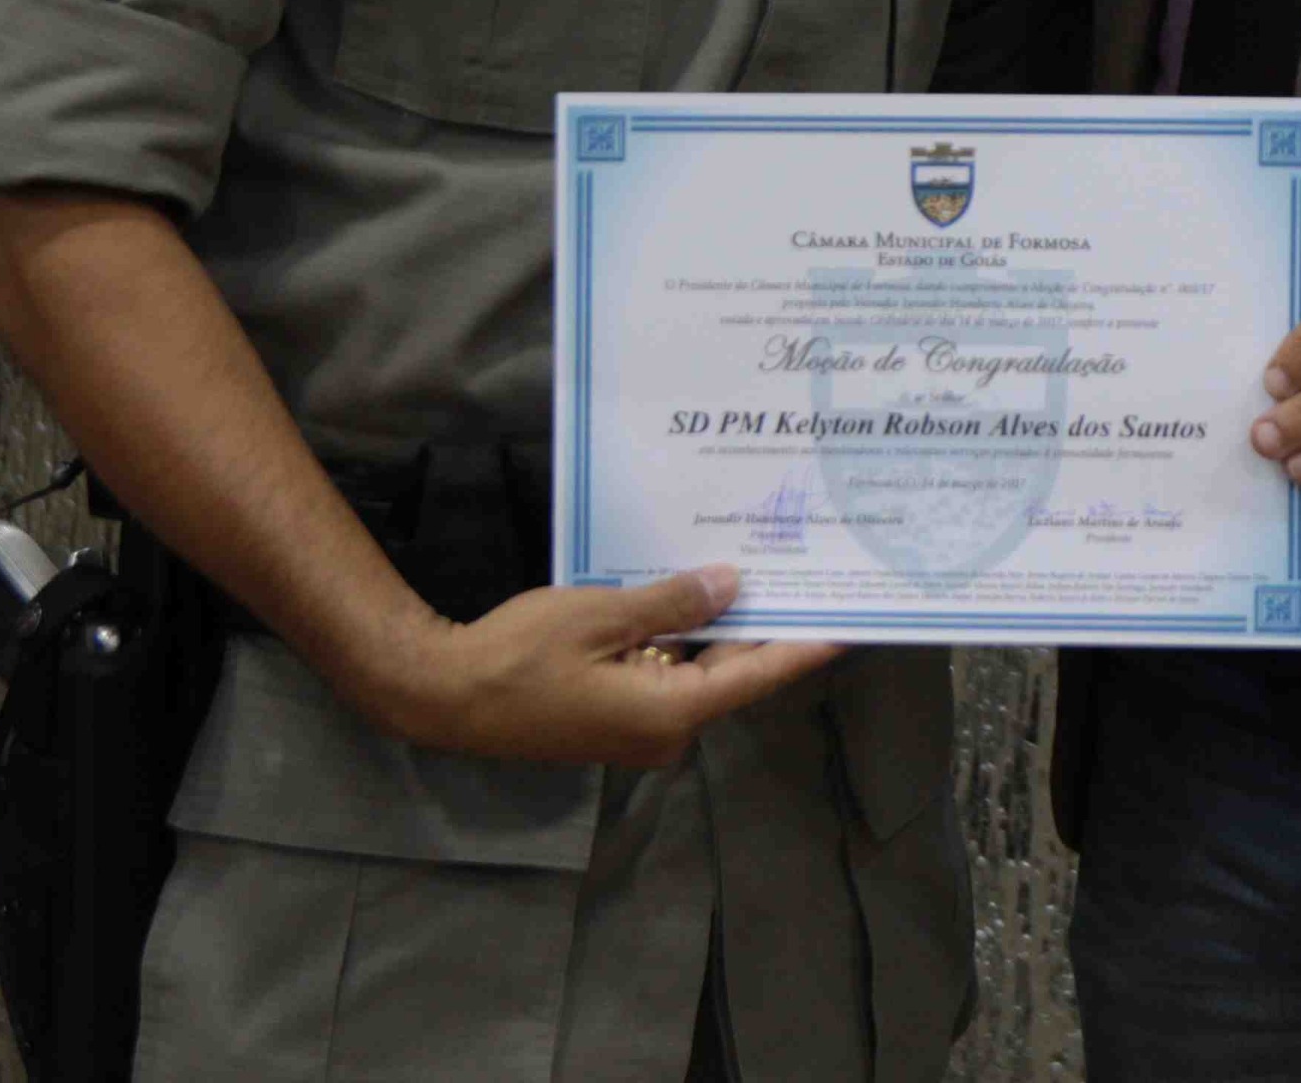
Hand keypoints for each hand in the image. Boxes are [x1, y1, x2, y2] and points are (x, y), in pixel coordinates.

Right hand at [364, 566, 837, 766]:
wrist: (445, 697)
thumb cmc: (520, 656)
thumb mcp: (600, 615)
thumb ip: (671, 602)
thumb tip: (731, 585)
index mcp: (672, 712)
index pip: (760, 673)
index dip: (808, 643)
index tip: (854, 619)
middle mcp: (666, 731)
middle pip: (733, 672)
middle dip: (764, 623)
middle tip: (803, 571)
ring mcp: (639, 729)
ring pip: (698, 671)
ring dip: (719, 628)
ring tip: (759, 570)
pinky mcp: (615, 717)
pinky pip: (665, 675)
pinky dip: (681, 639)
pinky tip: (692, 595)